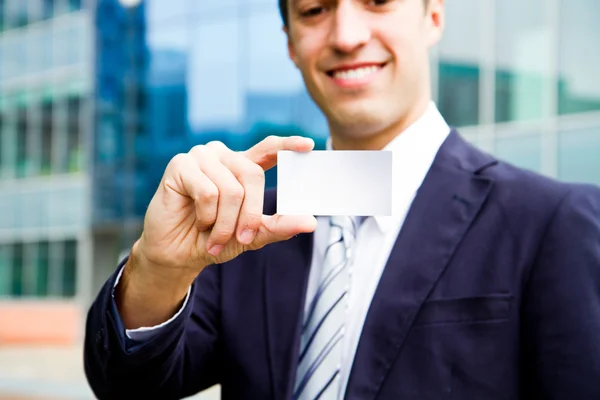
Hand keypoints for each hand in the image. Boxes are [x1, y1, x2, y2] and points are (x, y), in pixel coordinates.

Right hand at [133, 135, 317, 283]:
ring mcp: (201, 157)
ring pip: (231, 189)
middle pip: (253, 176)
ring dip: (225, 223)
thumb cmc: (213, 240)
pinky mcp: (180, 165)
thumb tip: (310, 222)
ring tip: (213, 235)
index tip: (308, 145)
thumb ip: (278, 226)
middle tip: (242, 238)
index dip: (287, 145)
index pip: (268, 148)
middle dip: (250, 214)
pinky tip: (197, 221)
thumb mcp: (252, 236)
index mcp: (242, 167)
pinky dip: (207, 216)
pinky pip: (208, 192)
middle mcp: (223, 156)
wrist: (177, 254)